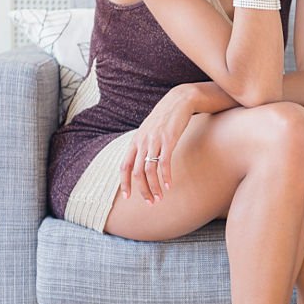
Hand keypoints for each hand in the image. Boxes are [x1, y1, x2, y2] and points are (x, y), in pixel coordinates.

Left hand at [119, 87, 194, 204]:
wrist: (178, 101)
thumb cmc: (164, 118)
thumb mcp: (148, 130)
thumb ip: (143, 144)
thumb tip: (142, 160)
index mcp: (135, 141)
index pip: (125, 166)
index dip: (125, 182)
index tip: (128, 197)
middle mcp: (142, 142)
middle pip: (137, 172)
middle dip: (143, 190)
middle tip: (151, 202)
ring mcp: (154, 141)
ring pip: (149, 171)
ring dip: (154, 187)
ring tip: (160, 198)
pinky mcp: (168, 140)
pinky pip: (164, 163)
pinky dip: (166, 177)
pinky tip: (169, 185)